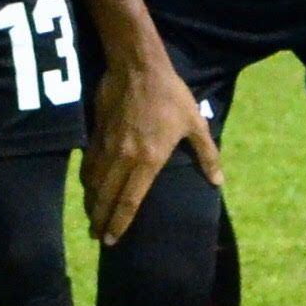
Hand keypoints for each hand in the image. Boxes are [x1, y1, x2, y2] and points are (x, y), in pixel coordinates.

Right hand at [79, 48, 219, 243]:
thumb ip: (207, 154)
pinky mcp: (96, 133)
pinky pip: (88, 164)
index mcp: (149, 160)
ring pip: (94, 183)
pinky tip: (87, 187)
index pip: (130, 201)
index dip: (120, 223)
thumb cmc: (170, 95)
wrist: (138, 66)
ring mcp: (107, 146)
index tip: (113, 239)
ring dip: (91, 203)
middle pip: (107, 197)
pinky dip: (87, 180)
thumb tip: (218, 181)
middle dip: (100, 220)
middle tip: (98, 237)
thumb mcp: (195, 124)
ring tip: (91, 218)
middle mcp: (124, 158)